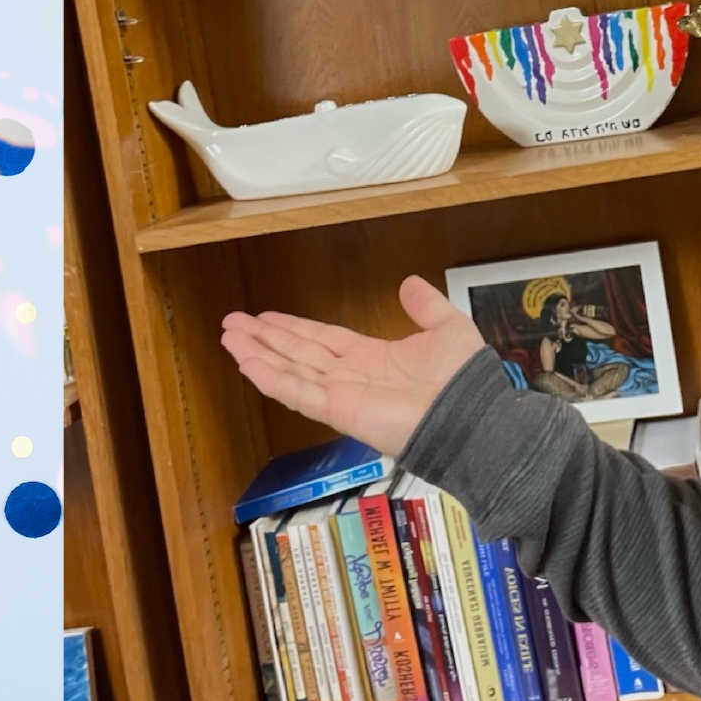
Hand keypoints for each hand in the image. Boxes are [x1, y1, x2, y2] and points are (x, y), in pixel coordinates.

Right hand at [221, 276, 486, 457]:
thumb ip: (425, 306)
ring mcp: (342, 395)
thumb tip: (409, 283)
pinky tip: (247, 363)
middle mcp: (352, 377)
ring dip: (258, 354)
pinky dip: (271, 378)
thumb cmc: (464, 381)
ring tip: (229, 338)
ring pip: (290, 370)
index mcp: (373, 358)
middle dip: (265, 339)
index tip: (266, 317)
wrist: (472, 417)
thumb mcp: (446, 328)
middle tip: (232, 324)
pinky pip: (298, 392)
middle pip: (297, 353)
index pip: (322, 339)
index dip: (293, 328)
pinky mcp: (339, 411)